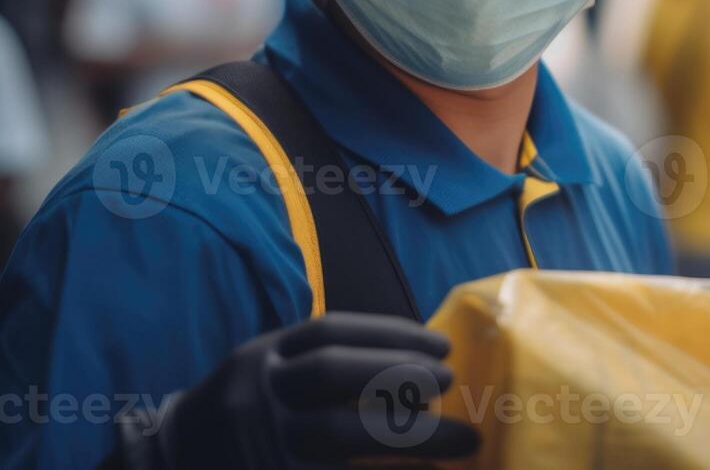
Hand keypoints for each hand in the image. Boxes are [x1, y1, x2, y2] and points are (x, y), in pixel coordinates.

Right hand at [112, 312, 479, 468]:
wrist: (169, 465)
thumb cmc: (239, 412)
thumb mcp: (266, 369)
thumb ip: (317, 361)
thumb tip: (407, 358)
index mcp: (262, 356)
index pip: (331, 331)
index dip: (391, 332)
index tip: (439, 342)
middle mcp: (259, 395)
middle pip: (335, 375)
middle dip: (398, 373)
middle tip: (449, 379)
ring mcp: (263, 447)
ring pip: (341, 436)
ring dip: (407, 437)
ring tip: (461, 438)